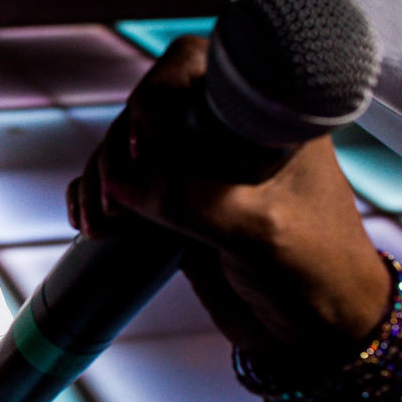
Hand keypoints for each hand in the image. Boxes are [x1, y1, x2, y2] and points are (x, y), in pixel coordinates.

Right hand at [68, 36, 390, 361]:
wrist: (316, 332)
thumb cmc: (315, 272)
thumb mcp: (259, 231)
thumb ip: (190, 201)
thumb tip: (117, 182)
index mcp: (264, 117)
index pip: (197, 69)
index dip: (158, 94)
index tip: (143, 146)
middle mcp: (227, 134)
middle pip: (148, 109)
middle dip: (118, 150)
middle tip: (114, 200)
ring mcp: (197, 171)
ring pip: (126, 149)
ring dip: (99, 179)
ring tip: (99, 224)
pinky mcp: (174, 206)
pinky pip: (122, 188)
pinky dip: (94, 198)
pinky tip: (86, 222)